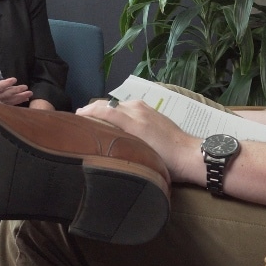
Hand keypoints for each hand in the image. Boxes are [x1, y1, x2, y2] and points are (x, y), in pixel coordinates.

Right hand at [0, 63, 33, 105]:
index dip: (6, 83)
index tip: (14, 79)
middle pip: (7, 94)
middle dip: (17, 90)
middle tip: (26, 87)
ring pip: (11, 100)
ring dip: (20, 97)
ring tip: (29, 94)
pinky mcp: (0, 107)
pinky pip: (10, 105)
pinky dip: (18, 102)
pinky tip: (25, 100)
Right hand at [77, 99, 200, 182]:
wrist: (190, 155)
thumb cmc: (166, 162)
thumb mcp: (141, 155)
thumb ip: (121, 144)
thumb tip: (102, 139)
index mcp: (134, 121)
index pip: (104, 110)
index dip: (88, 112)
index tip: (75, 117)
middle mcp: (138, 110)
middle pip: (110, 104)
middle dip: (93, 109)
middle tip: (81, 119)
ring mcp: (146, 109)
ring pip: (119, 104)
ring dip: (105, 109)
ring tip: (95, 119)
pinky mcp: (153, 111)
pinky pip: (129, 106)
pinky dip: (118, 110)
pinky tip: (115, 119)